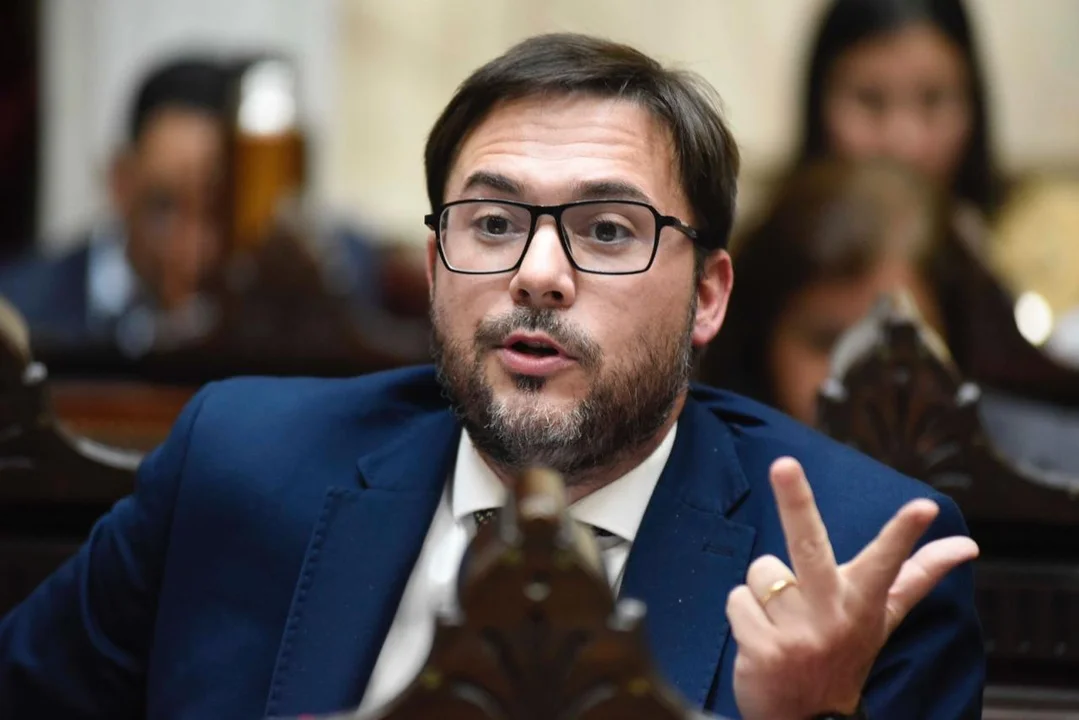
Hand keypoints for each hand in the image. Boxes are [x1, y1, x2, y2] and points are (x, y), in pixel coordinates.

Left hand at [727, 457, 978, 719]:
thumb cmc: (843, 653)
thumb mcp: (882, 617)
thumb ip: (917, 575)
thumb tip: (967, 544)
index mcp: (863, 602)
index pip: (889, 563)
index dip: (904, 534)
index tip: (925, 508)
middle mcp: (834, 616)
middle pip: (809, 545)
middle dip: (796, 500)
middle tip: (783, 463)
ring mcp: (799, 635)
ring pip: (762, 571)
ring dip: (762, 591)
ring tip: (781, 622)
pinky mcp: (764, 651)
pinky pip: (737, 599)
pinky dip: (742, 613)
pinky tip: (761, 639)